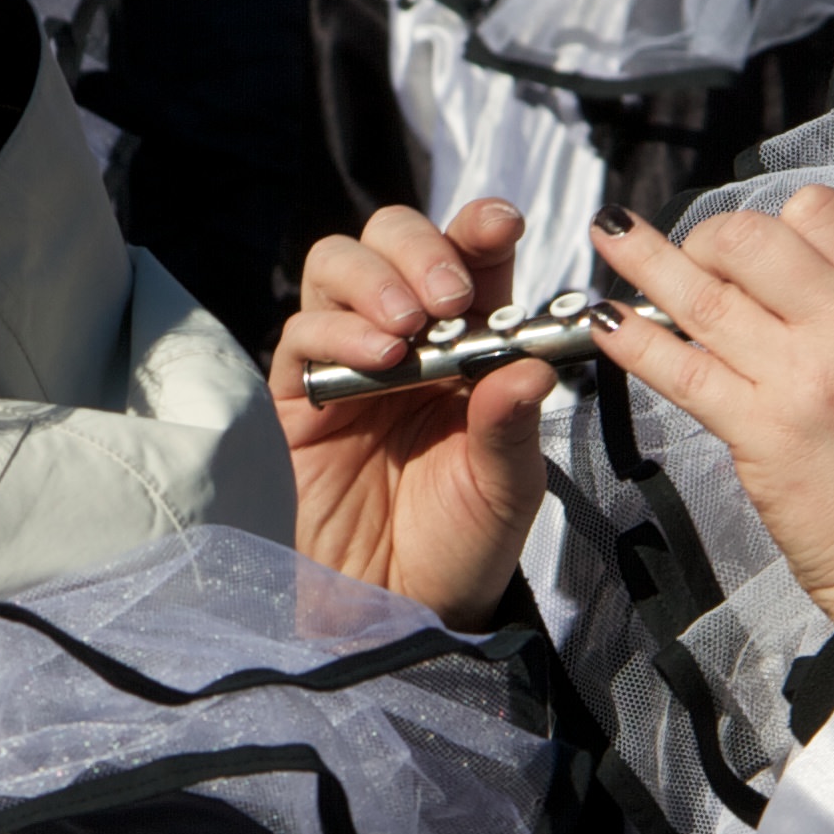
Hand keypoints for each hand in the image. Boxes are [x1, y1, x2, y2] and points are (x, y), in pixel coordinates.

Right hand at [273, 200, 562, 628]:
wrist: (399, 607)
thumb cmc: (462, 543)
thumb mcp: (507, 485)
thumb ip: (511, 422)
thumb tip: (532, 365)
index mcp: (469, 342)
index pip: (470, 258)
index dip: (479, 229)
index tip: (501, 225)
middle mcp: (406, 336)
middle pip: (392, 239)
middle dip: (420, 249)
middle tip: (449, 298)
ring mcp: (348, 358)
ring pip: (339, 265)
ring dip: (376, 280)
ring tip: (406, 328)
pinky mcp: (301, 393)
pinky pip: (303, 333)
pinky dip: (339, 330)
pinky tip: (378, 360)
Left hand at [581, 190, 833, 623]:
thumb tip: (808, 276)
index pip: (818, 210)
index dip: (773, 221)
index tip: (752, 246)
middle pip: (749, 239)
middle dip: (706, 240)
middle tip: (694, 260)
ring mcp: (802, 375)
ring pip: (702, 294)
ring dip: (643, 259)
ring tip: (609, 234)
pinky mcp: (761, 429)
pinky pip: (680, 368)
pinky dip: (633, 339)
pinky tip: (605, 321)